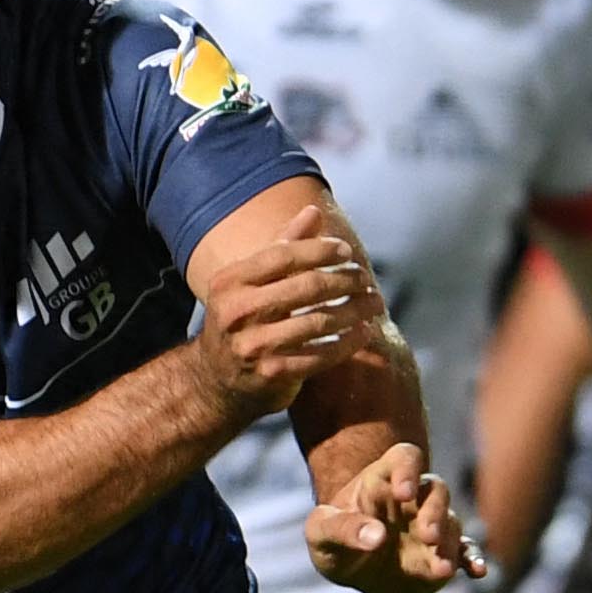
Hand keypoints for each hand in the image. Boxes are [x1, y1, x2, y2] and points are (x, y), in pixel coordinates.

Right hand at [191, 226, 380, 414]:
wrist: (217, 381)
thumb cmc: (244, 320)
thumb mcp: (252, 282)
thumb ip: (283, 246)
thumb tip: (314, 211)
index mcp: (230, 281)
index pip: (284, 254)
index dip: (320, 250)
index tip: (347, 253)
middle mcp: (236, 312)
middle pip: (307, 286)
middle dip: (345, 280)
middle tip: (366, 279)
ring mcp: (253, 346)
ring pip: (319, 321)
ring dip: (355, 310)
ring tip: (374, 303)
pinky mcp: (271, 374)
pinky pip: (321, 355)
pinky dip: (348, 343)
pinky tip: (364, 333)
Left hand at [304, 444, 483, 592]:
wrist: (351, 568)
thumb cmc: (332, 540)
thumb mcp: (321, 534)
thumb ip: (342, 529)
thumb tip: (376, 536)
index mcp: (382, 481)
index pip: (404, 459)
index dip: (408, 470)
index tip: (403, 492)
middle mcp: (413, 499)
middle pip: (435, 489)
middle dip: (435, 510)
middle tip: (427, 534)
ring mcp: (430, 525)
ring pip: (452, 522)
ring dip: (449, 542)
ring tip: (441, 568)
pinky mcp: (441, 553)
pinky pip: (465, 550)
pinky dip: (473, 558)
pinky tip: (478, 571)